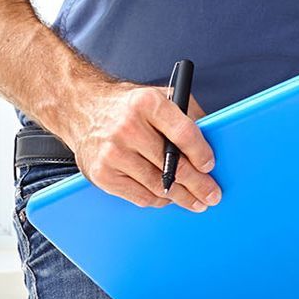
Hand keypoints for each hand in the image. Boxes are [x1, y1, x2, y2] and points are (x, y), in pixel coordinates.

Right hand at [59, 81, 218, 209]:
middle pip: (173, 165)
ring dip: (182, 197)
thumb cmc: (130, 107)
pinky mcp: (102, 174)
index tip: (210, 166)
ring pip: (158, 185)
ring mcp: (112, 153)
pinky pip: (140, 196)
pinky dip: (159, 200)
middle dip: (199, 184)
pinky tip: (169, 198)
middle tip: (213, 195)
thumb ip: (189, 114)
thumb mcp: (161, 96)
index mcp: (147, 103)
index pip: (184, 133)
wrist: (83, 109)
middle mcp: (127, 127)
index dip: (201, 153)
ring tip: (196, 201)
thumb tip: (215, 141)